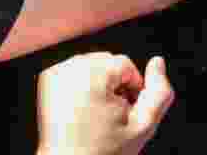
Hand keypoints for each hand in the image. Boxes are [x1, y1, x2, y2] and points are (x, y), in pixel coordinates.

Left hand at [37, 54, 173, 154]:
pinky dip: (83, 83)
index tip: (125, 113)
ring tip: (97, 112)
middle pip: (107, 60)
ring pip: (92, 63)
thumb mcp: (142, 125)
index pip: (125, 64)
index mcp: (91, 76)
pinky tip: (83, 108)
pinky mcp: (48, 78)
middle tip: (111, 114)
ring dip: (100, 82)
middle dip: (115, 82)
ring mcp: (56, 73)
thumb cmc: (105, 151)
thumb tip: (158, 62)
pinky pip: (75, 69)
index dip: (133, 89)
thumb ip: (159, 93)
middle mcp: (69, 69)